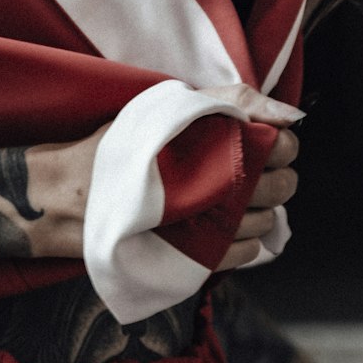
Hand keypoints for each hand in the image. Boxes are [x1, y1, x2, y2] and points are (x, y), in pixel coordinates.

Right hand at [24, 84, 302, 266]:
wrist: (73, 195)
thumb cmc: (121, 147)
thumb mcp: (171, 107)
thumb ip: (232, 102)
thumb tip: (289, 114)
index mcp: (220, 147)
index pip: (283, 147)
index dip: (281, 143)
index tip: (263, 140)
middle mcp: (223, 191)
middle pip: (282, 187)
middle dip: (275, 175)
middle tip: (247, 169)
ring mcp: (214, 230)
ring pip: (267, 223)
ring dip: (259, 210)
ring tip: (229, 198)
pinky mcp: (199, 259)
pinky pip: (246, 254)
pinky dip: (243, 241)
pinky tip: (221, 225)